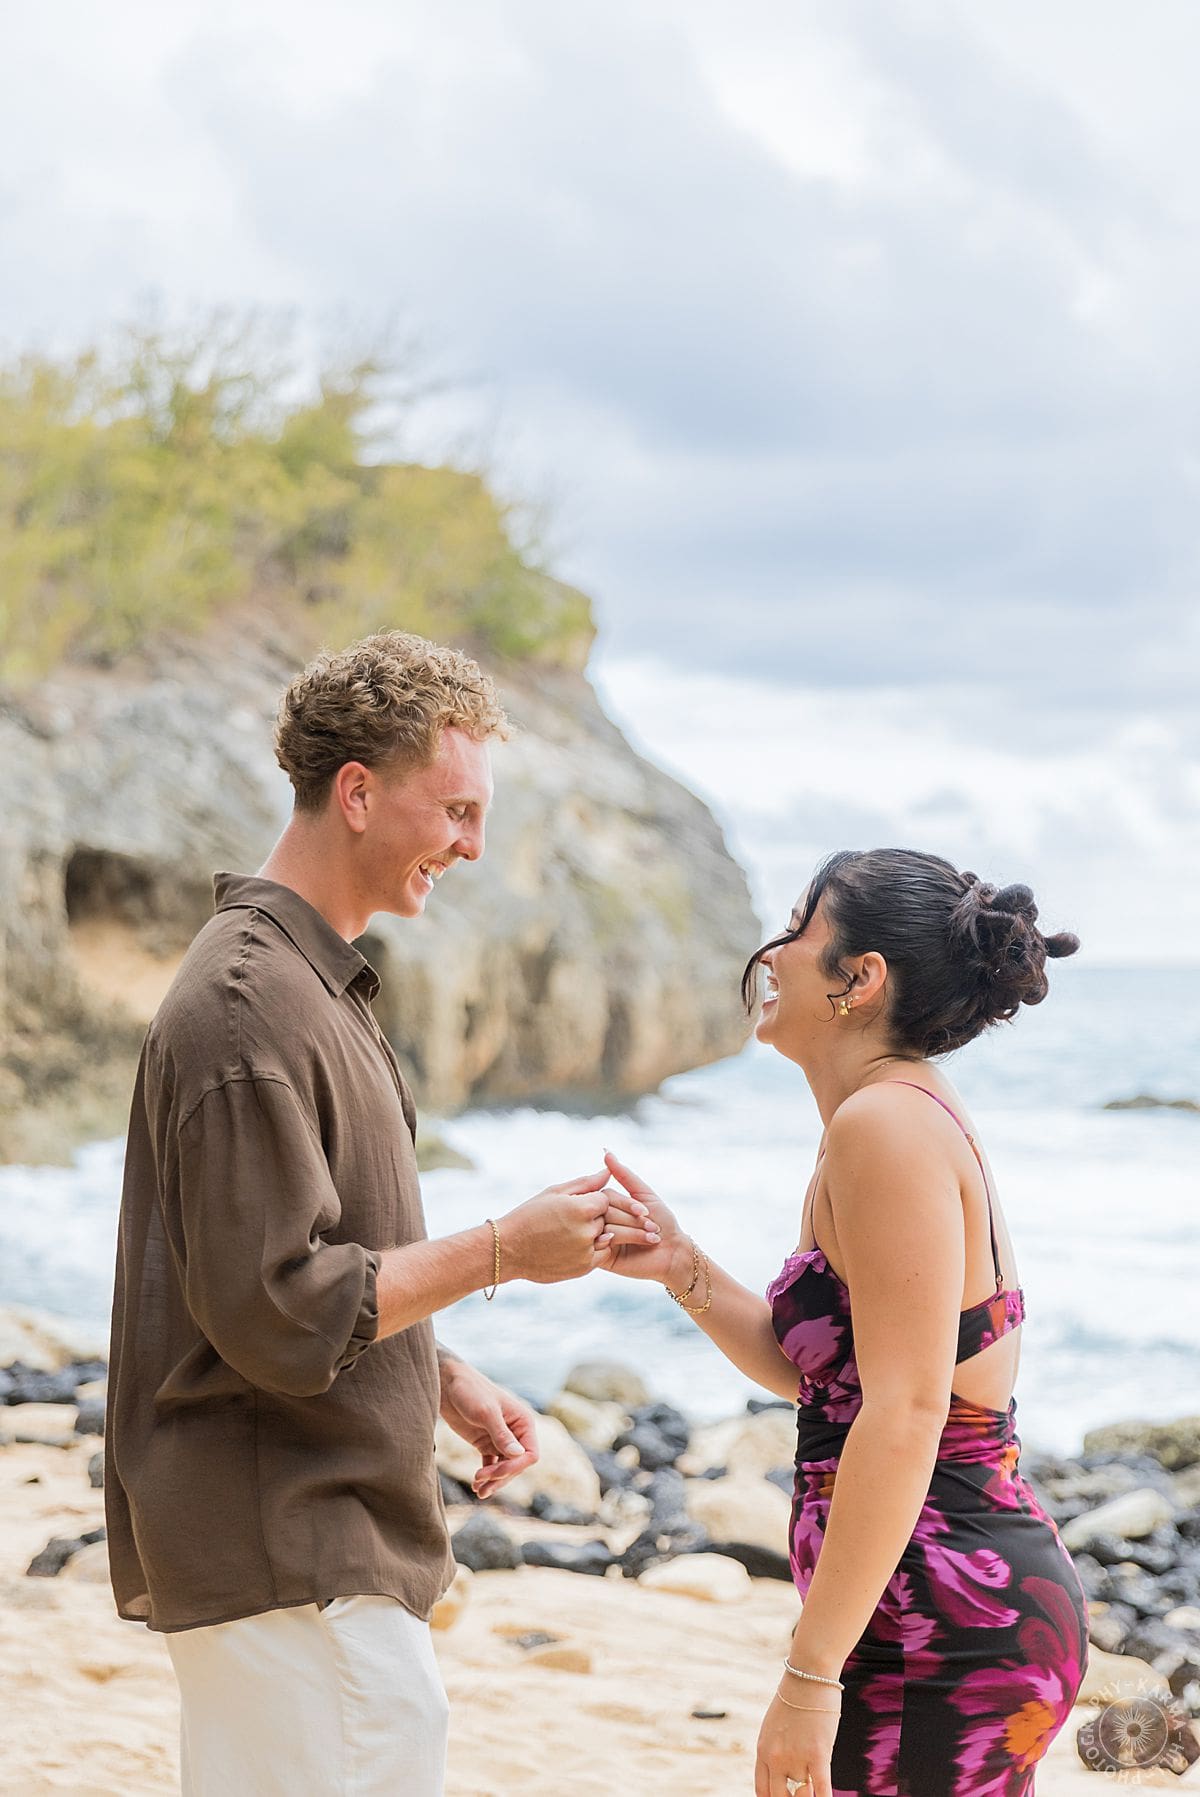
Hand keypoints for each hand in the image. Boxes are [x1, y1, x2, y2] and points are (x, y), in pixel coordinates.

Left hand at [438, 1356, 538, 1499]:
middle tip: (479, 1480)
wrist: (447, 1384)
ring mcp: (500, 1439)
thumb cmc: (470, 1391)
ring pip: (504, 1468)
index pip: (530, 1454)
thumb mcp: (486, 1412)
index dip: (515, 1467)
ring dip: (494, 1481)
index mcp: (523, 1422)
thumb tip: (518, 1455)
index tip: (494, 1473)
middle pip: (516, 1465)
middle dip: (500, 1476)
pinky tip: (476, 1486)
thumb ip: (501, 1434)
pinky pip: (492, 1465)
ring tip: (478, 1490)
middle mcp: (515, 1432)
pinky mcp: (485, 1443)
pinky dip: (486, 1477)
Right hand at [497, 1168, 643, 1283]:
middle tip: (653, 1222)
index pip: (606, 1198)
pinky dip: (607, 1250)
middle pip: (612, 1218)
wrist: (508, 1250)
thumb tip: (607, 1171)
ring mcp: (584, 1249)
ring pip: (612, 1238)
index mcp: (578, 1206)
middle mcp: (584, 1228)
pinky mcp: (584, 1267)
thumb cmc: (528, 1216)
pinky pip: (603, 1255)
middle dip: (628, 1218)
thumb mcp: (554, 1193)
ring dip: (630, 1236)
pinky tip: (610, 1246)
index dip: (613, 1199)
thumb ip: (585, 1183)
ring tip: (650, 1237)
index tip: (630, 1201)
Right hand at [598, 1150, 689, 1286]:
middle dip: (631, 1219)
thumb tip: (606, 1151)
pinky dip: (622, 1242)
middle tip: (652, 1227)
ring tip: (651, 1237)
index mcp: (609, 1206)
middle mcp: (601, 1221)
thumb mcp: (644, 1195)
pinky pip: (603, 1244)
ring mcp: (600, 1239)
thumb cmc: (663, 1222)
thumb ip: (624, 1175)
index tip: (646, 1211)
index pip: (605, 1195)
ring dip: (632, 1232)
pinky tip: (636, 1249)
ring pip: (604, 1226)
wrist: (673, 1253)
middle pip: (603, 1211)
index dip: (626, 1203)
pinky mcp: (601, 1258)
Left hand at [755, 1686, 838, 1796]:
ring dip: (809, 1793)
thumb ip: (776, 1749)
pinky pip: (822, 1789)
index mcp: (763, 1749)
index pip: (762, 1791)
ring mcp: (796, 1757)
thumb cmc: (795, 1696)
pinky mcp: (818, 1755)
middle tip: (800, 1794)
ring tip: (814, 1789)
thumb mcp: (775, 1725)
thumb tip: (785, 1770)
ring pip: (803, 1793)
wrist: (808, 1674)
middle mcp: (776, 1758)